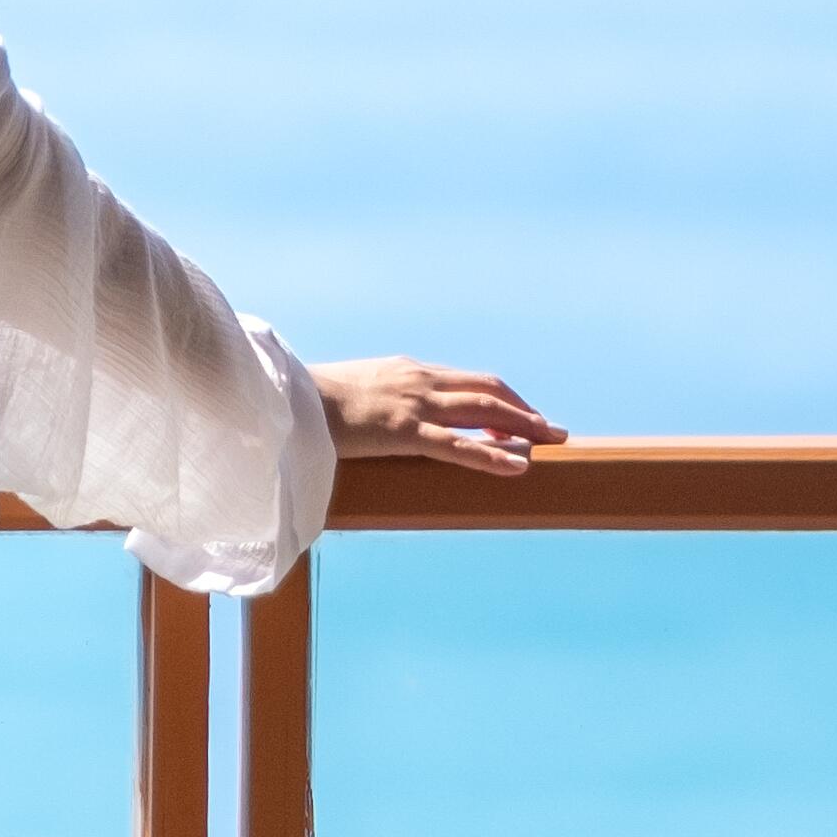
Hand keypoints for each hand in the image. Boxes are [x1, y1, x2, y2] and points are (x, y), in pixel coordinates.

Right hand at [314, 355, 562, 475]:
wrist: (285, 398)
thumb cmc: (308, 400)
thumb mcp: (352, 392)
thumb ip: (375, 399)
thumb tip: (376, 417)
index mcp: (408, 371)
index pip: (467, 380)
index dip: (500, 396)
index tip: (519, 413)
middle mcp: (420, 381)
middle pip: (488, 390)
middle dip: (524, 409)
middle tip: (550, 428)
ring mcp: (414, 404)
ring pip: (484, 411)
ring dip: (523, 426)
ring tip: (551, 441)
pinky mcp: (404, 431)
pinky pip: (459, 445)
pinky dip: (494, 455)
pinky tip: (520, 466)